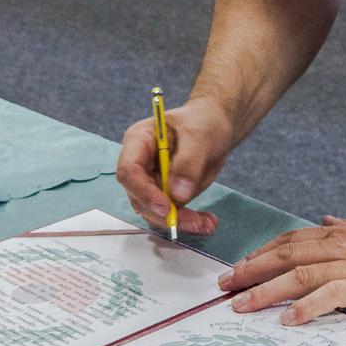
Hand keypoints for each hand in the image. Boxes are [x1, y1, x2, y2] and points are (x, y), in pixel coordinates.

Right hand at [116, 96, 232, 235]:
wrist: (217, 125)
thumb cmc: (204, 121)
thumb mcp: (200, 135)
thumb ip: (188, 162)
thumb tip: (177, 195)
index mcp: (139, 141)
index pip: (129, 171)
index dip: (144, 192)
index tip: (167, 208)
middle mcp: (140, 164)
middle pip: (140, 197)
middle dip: (165, 214)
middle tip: (194, 222)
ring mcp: (152, 180)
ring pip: (155, 210)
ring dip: (179, 222)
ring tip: (207, 224)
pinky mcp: (166, 193)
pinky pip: (172, 213)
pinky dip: (189, 220)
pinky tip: (207, 222)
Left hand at [219, 211, 345, 324]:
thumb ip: (345, 225)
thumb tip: (325, 220)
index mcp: (339, 234)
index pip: (290, 241)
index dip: (261, 253)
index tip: (238, 266)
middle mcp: (339, 246)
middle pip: (285, 256)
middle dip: (250, 271)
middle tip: (222, 286)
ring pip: (299, 275)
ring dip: (265, 290)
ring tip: (241, 305)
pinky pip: (331, 295)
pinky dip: (306, 307)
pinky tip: (287, 320)